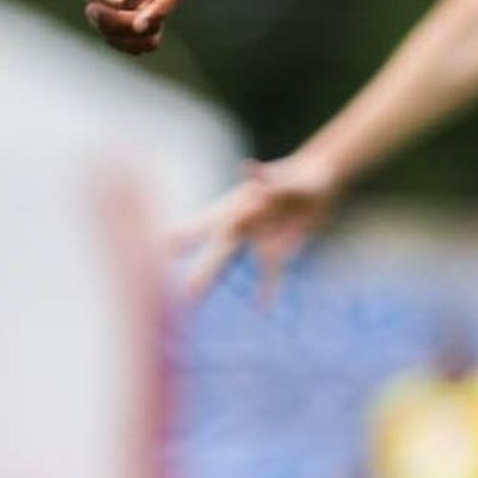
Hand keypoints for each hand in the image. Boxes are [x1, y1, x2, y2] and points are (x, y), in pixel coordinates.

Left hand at [55, 0, 181, 55]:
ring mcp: (140, 4)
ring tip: (92, 15)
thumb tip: (116, 1)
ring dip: (120, 37)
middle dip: (124, 25)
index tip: (137, 25)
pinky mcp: (126, 17)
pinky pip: (132, 41)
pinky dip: (115, 40)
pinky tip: (95, 21)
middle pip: (156, 21)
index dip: (161, 11)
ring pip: (147, 38)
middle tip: (91, 10)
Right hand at [173, 149, 349, 297]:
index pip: (203, 225)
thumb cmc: (298, 177)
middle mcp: (240, 226)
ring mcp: (255, 240)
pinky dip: (266, 290)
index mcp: (237, 209)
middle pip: (216, 252)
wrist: (317, 181)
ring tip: (192, 300)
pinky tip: (261, 309)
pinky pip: (269, 274)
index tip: (161, 246)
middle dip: (200, 270)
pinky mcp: (277, 251)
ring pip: (230, 263)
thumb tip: (247, 168)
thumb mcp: (284, 181)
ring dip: (212, 279)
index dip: (183, 236)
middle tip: (180, 292)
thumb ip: (266, 180)